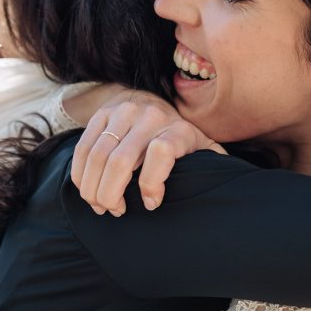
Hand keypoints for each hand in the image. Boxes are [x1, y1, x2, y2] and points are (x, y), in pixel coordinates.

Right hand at [71, 90, 224, 216]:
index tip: (151, 204)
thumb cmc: (181, 135)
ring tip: (100, 206)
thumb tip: (230, 189)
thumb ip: (214, 164)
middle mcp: (150, 116)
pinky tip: (87, 190)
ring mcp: (122, 112)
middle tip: (115, 211)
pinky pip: (83, 147)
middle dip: (112, 194)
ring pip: (97, 156)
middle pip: (121, 160)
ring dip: (93, 188)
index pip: (161, 152)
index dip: (153, 183)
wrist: (155, 98)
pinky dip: (80, 174)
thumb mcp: (203, 146)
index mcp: (178, 128)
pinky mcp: (101, 113)